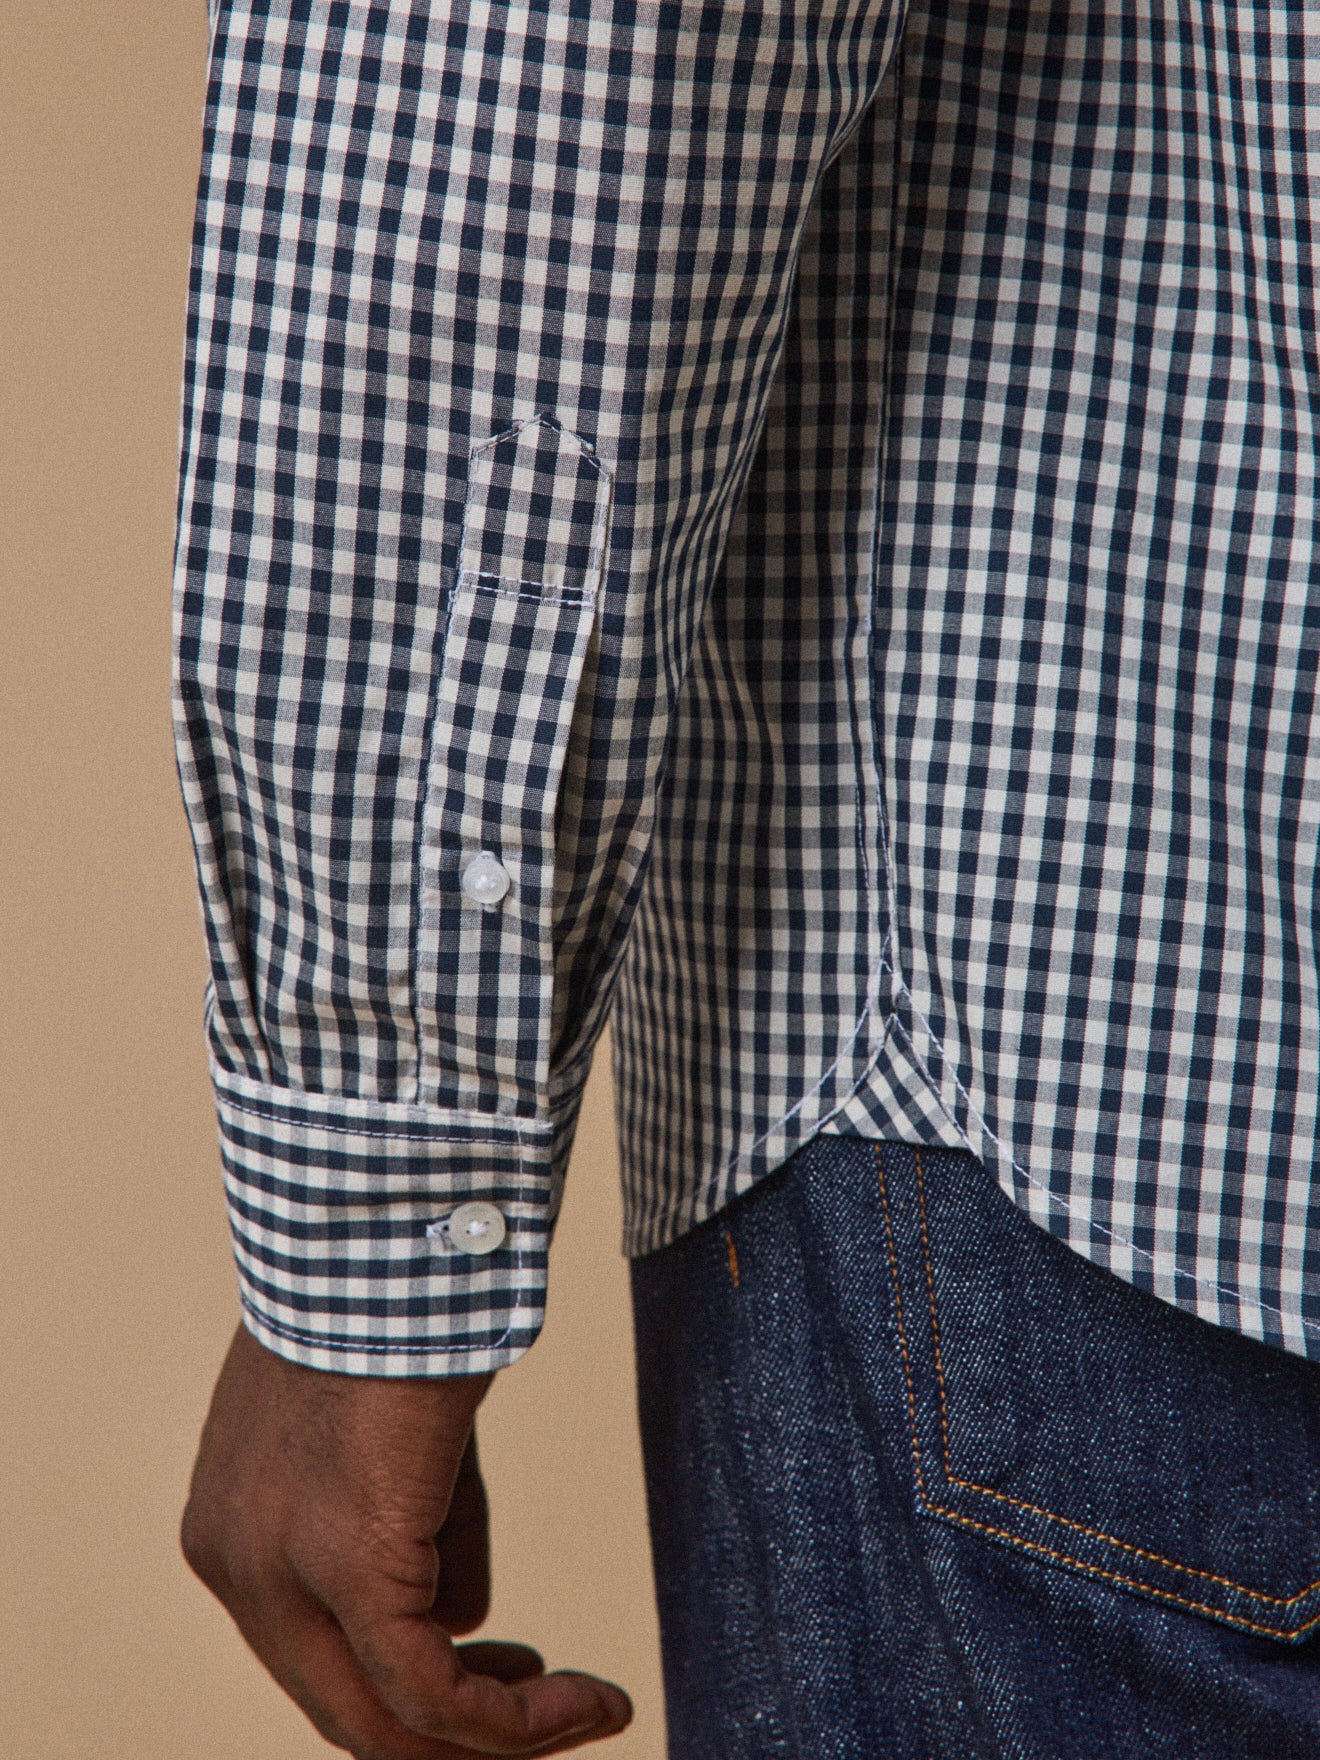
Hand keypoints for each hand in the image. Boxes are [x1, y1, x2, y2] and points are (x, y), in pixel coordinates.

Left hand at [181, 1324, 631, 1756]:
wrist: (397, 1225)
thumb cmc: (405, 1298)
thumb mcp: (400, 1435)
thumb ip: (421, 1527)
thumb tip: (463, 1616)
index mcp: (233, 1528)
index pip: (321, 1660)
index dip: (419, 1691)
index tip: (509, 1666)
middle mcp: (235, 1565)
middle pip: (346, 1711)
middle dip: (457, 1736)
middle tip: (547, 1721)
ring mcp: (277, 1570)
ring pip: (386, 1722)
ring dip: (500, 1736)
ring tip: (582, 1707)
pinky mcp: (347, 1560)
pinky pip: (429, 1690)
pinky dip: (514, 1720)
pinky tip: (588, 1702)